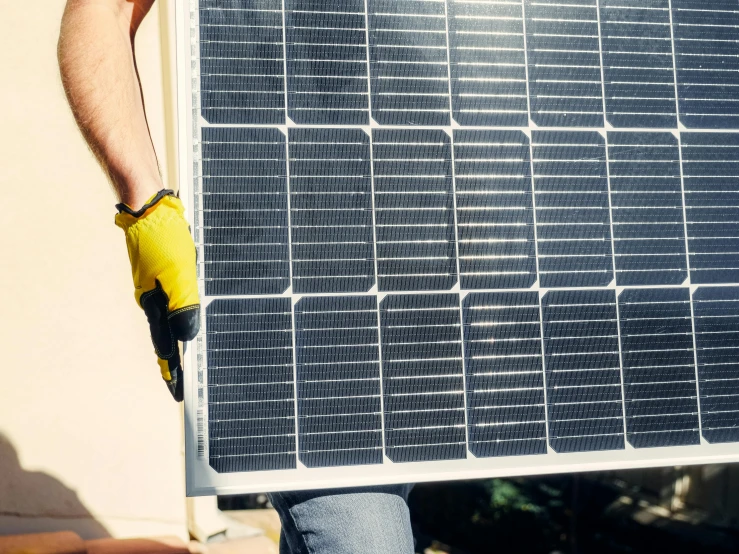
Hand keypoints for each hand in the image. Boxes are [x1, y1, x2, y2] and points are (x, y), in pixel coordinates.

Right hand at [115, 190, 199, 400]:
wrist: (147, 209)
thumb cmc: (164, 239)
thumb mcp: (179, 275)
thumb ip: (183, 306)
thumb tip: (187, 336)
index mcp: (156, 304)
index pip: (165, 346)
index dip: (172, 369)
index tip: (177, 392)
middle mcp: (153, 299)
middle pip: (166, 336)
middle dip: (174, 360)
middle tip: (180, 382)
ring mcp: (156, 286)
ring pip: (169, 319)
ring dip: (177, 339)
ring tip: (183, 359)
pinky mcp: (161, 273)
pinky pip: (173, 301)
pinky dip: (180, 315)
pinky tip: (185, 317)